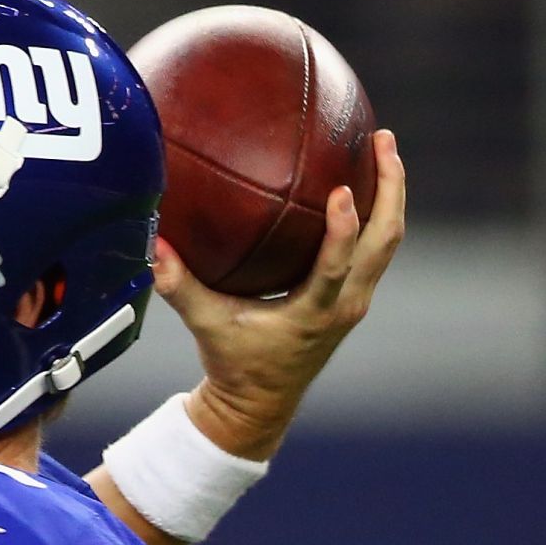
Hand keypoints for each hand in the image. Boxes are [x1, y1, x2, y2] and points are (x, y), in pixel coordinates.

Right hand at [157, 128, 405, 459]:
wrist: (260, 404)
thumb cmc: (234, 364)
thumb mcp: (206, 325)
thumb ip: (179, 286)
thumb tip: (153, 244)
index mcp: (314, 314)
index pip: (338, 266)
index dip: (344, 229)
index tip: (342, 191)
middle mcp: (345, 304)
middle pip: (385, 241)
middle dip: (391, 188)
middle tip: (383, 140)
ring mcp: (354, 300)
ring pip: (388, 241)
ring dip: (391, 194)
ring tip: (384, 147)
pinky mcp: (352, 295)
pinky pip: (374, 246)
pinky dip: (375, 212)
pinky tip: (362, 179)